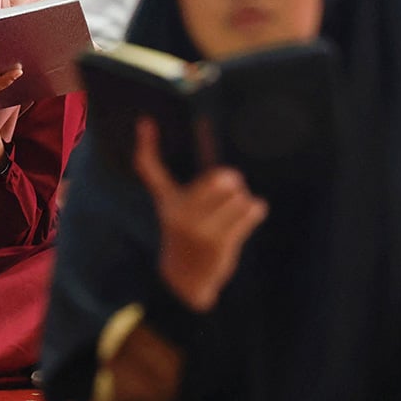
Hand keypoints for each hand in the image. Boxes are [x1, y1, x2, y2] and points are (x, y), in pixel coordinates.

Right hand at [133, 118, 267, 312]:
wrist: (183, 280)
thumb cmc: (180, 229)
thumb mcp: (167, 203)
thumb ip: (158, 170)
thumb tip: (145, 125)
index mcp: (169, 200)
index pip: (152, 168)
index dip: (147, 143)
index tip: (146, 120)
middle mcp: (181, 214)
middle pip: (222, 179)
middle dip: (232, 182)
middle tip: (230, 190)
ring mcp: (200, 230)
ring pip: (240, 196)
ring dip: (244, 199)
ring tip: (235, 209)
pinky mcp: (221, 244)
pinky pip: (251, 211)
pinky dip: (255, 209)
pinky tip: (248, 216)